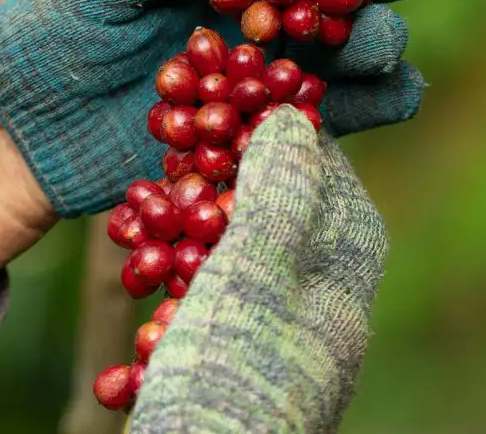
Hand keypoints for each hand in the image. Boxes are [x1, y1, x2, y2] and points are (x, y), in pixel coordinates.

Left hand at [0, 0, 445, 216]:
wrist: (19, 135)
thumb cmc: (44, 39)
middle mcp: (260, 4)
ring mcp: (269, 67)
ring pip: (355, 44)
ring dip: (380, 35)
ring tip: (374, 38)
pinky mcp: (267, 129)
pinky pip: (341, 115)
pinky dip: (377, 103)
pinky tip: (392, 91)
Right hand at [129, 106, 386, 433]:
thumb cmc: (236, 370)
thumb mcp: (258, 264)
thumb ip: (278, 188)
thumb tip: (293, 118)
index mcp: (345, 270)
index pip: (324, 174)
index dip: (278, 136)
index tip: (229, 111)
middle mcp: (323, 306)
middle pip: (272, 219)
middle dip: (219, 191)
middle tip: (175, 168)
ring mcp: (281, 343)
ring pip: (230, 269)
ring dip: (182, 246)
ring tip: (142, 224)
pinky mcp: (239, 375)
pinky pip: (204, 321)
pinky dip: (169, 309)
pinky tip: (141, 312)